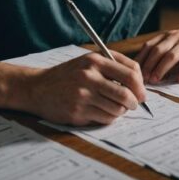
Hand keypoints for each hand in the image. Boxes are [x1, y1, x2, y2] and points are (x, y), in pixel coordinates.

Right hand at [27, 51, 146, 125]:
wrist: (37, 88)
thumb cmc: (67, 75)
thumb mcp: (87, 61)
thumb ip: (111, 66)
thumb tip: (139, 83)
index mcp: (95, 61)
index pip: (130, 72)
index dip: (141, 85)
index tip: (142, 92)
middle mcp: (89, 76)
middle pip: (126, 93)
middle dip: (134, 102)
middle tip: (134, 104)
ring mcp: (83, 95)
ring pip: (117, 109)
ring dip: (121, 111)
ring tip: (115, 108)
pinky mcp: (78, 111)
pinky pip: (105, 118)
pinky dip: (109, 117)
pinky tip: (101, 112)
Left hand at [135, 21, 178, 83]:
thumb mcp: (171, 40)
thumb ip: (158, 50)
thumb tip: (140, 68)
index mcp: (169, 36)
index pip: (153, 46)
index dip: (145, 60)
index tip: (139, 74)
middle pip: (166, 53)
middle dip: (157, 67)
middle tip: (151, 80)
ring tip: (177, 81)